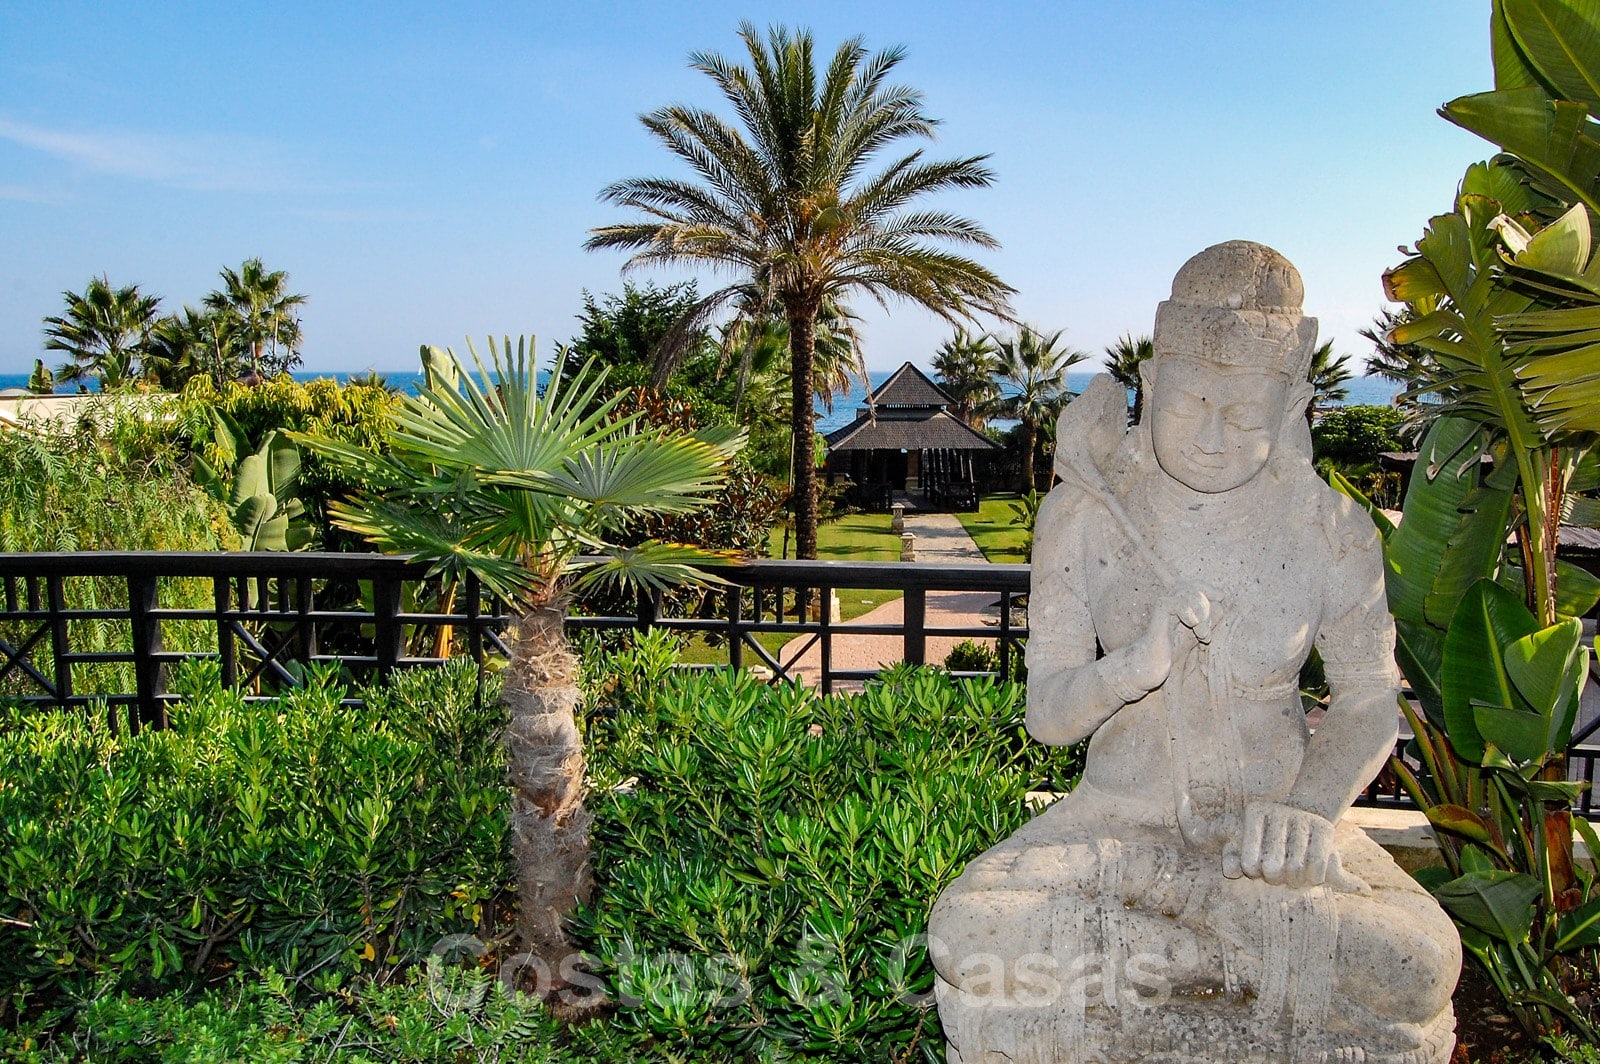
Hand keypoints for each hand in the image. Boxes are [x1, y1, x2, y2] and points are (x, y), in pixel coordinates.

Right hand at [1112, 584, 1213, 694]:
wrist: (1151, 664)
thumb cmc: (1171, 651)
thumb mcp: (1195, 633)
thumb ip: (1206, 619)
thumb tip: (1221, 601)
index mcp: (1177, 603)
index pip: (1195, 585)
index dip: (1209, 588)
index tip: (1221, 597)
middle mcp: (1170, 601)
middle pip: (1195, 588)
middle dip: (1207, 608)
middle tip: (1206, 633)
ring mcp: (1164, 605)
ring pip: (1189, 594)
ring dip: (1202, 615)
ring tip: (1202, 635)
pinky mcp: (1159, 613)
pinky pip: (1177, 602)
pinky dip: (1189, 615)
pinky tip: (1191, 628)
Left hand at [1223, 800, 1340, 888]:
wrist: (1301, 828)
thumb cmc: (1264, 844)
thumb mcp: (1241, 847)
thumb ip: (1231, 860)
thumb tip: (1229, 871)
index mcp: (1254, 812)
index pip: (1249, 863)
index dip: (1255, 873)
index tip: (1257, 866)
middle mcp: (1278, 811)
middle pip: (1272, 868)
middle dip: (1275, 878)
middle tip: (1277, 872)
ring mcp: (1302, 818)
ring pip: (1295, 869)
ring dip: (1295, 880)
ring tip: (1292, 874)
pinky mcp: (1324, 828)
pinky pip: (1316, 865)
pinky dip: (1313, 878)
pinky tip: (1309, 874)